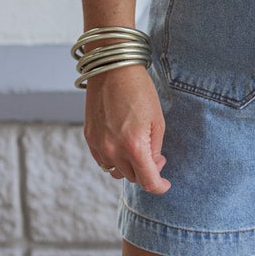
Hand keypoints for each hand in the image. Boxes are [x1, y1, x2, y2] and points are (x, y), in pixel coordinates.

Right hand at [84, 65, 170, 192]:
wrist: (112, 69)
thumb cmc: (140, 91)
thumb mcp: (158, 121)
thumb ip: (155, 149)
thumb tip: (153, 166)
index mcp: (134, 147)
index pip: (148, 182)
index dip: (160, 186)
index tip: (165, 184)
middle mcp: (113, 150)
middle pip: (132, 177)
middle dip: (146, 171)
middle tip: (155, 155)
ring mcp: (98, 145)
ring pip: (116, 171)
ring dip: (129, 166)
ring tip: (137, 148)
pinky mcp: (89, 137)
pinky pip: (102, 160)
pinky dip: (114, 158)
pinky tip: (122, 142)